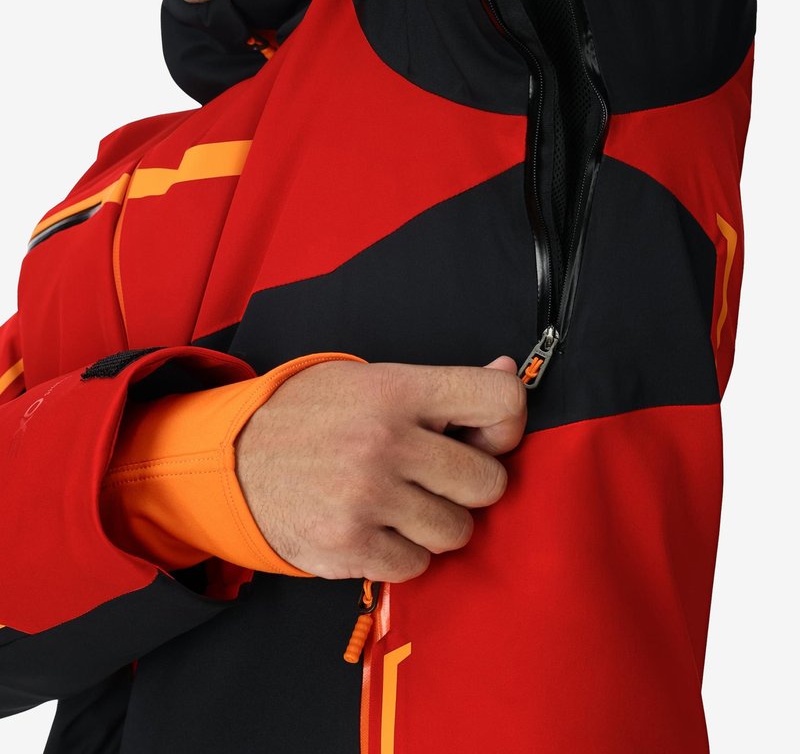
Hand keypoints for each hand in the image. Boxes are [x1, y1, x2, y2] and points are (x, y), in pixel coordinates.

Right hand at [235, 356, 524, 581]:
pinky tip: (375, 527)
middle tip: (434, 476)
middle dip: (467, 485)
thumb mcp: (370, 379)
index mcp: (397, 389)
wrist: (230, 459)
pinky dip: (402, 555)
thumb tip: (506, 373)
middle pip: (487, 483)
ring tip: (399, 502)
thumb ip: (441, 385)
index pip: (499, 404)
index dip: (507, 426)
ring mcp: (366, 496)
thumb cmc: (309, 415)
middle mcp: (385, 440)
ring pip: (455, 531)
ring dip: (434, 524)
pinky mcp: (347, 545)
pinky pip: (415, 566)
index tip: (485, 437)